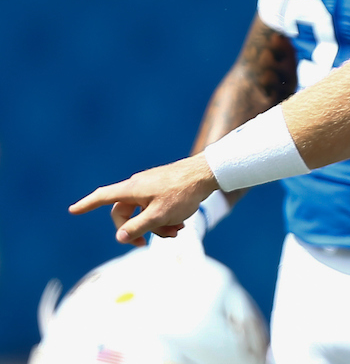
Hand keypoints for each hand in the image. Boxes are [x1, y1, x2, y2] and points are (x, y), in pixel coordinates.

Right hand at [69, 155, 218, 246]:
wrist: (208, 174)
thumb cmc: (183, 193)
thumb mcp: (159, 215)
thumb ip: (137, 227)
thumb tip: (119, 237)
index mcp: (132, 189)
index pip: (103, 197)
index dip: (87, 205)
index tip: (73, 210)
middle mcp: (138, 186)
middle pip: (125, 213)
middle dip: (136, 230)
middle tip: (146, 244)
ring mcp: (151, 186)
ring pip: (144, 212)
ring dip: (156, 226)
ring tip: (177, 231)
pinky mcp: (164, 188)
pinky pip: (156, 207)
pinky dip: (165, 218)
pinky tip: (181, 223)